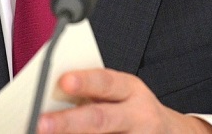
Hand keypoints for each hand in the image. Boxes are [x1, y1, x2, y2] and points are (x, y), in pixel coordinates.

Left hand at [38, 69, 211, 133]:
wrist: (171, 133)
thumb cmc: (132, 110)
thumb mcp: (121, 93)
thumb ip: (94, 92)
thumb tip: (50, 97)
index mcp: (130, 89)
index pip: (106, 82)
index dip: (85, 82)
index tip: (62, 81)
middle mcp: (138, 115)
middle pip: (101, 119)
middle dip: (69, 122)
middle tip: (40, 124)